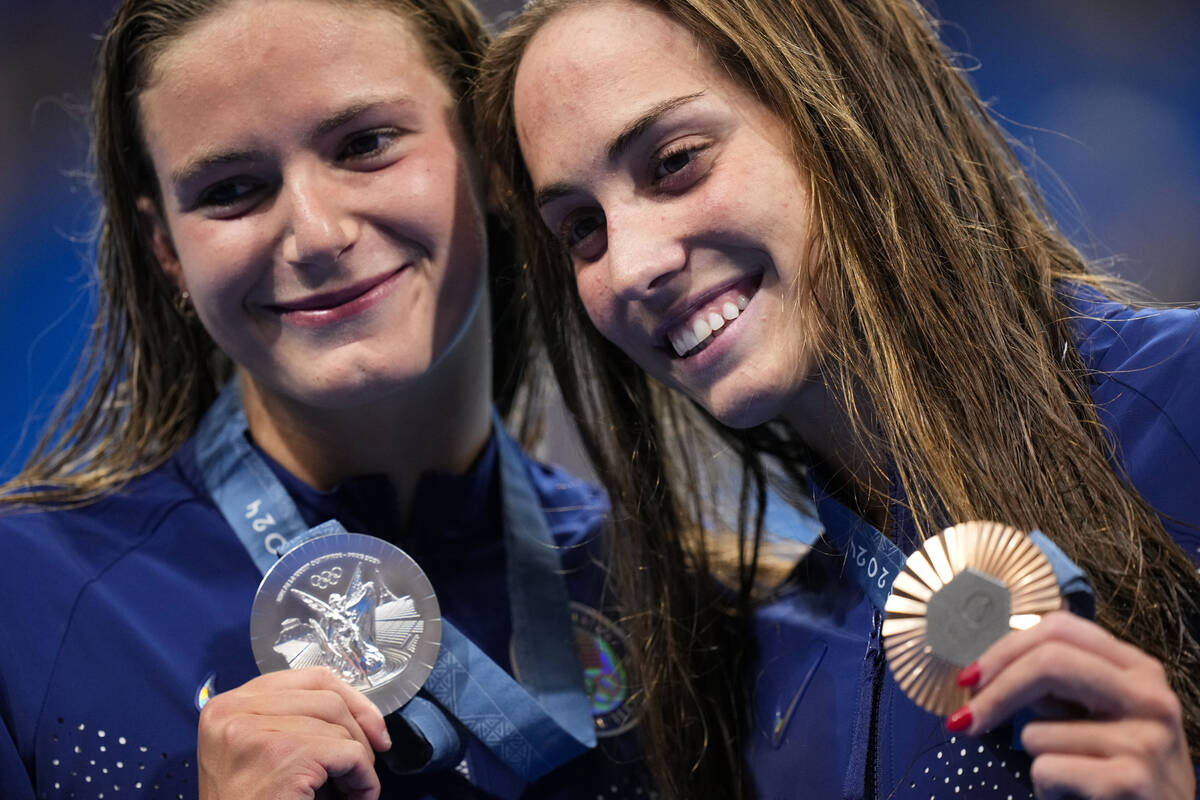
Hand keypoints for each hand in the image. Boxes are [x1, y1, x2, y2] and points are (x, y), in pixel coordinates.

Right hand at [197, 667, 390, 799]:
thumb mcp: (262, 751)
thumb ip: (295, 721)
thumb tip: (363, 714)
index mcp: (229, 705)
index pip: (310, 678)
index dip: (351, 699)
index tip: (372, 728)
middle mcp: (234, 711)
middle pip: (328, 697)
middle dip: (360, 731)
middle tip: (366, 765)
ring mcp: (254, 731)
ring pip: (339, 725)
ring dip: (360, 759)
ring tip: (353, 789)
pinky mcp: (280, 756)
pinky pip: (348, 753)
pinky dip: (363, 777)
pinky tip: (357, 796)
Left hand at [951, 611, 1193, 799]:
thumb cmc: (1118, 769)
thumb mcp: (1098, 714)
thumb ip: (1058, 685)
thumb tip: (982, 672)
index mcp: (1138, 668)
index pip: (1060, 628)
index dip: (1005, 649)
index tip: (970, 677)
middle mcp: (1150, 696)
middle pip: (1048, 662)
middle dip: (994, 691)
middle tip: (961, 720)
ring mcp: (1146, 739)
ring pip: (1038, 730)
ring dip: (1034, 756)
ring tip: (1069, 773)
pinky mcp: (1132, 781)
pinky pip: (1047, 769)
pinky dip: (1045, 788)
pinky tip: (1074, 795)